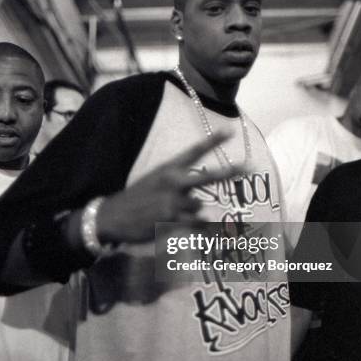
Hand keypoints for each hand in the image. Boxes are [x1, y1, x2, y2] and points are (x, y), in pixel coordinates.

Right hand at [97, 132, 239, 244]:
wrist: (112, 215)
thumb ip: (178, 186)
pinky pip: (196, 223)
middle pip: (207, 177)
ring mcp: (173, 201)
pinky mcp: (171, 219)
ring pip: (198, 206)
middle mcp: (173, 182)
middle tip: (248, 167)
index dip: (213, 141)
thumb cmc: (135, 198)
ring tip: (169, 213)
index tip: (230, 131)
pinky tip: (197, 229)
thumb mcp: (154, 181)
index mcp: (168, 168)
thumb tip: (201, 202)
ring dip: (190, 212)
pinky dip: (199, 226)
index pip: (194, 152)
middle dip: (229, 172)